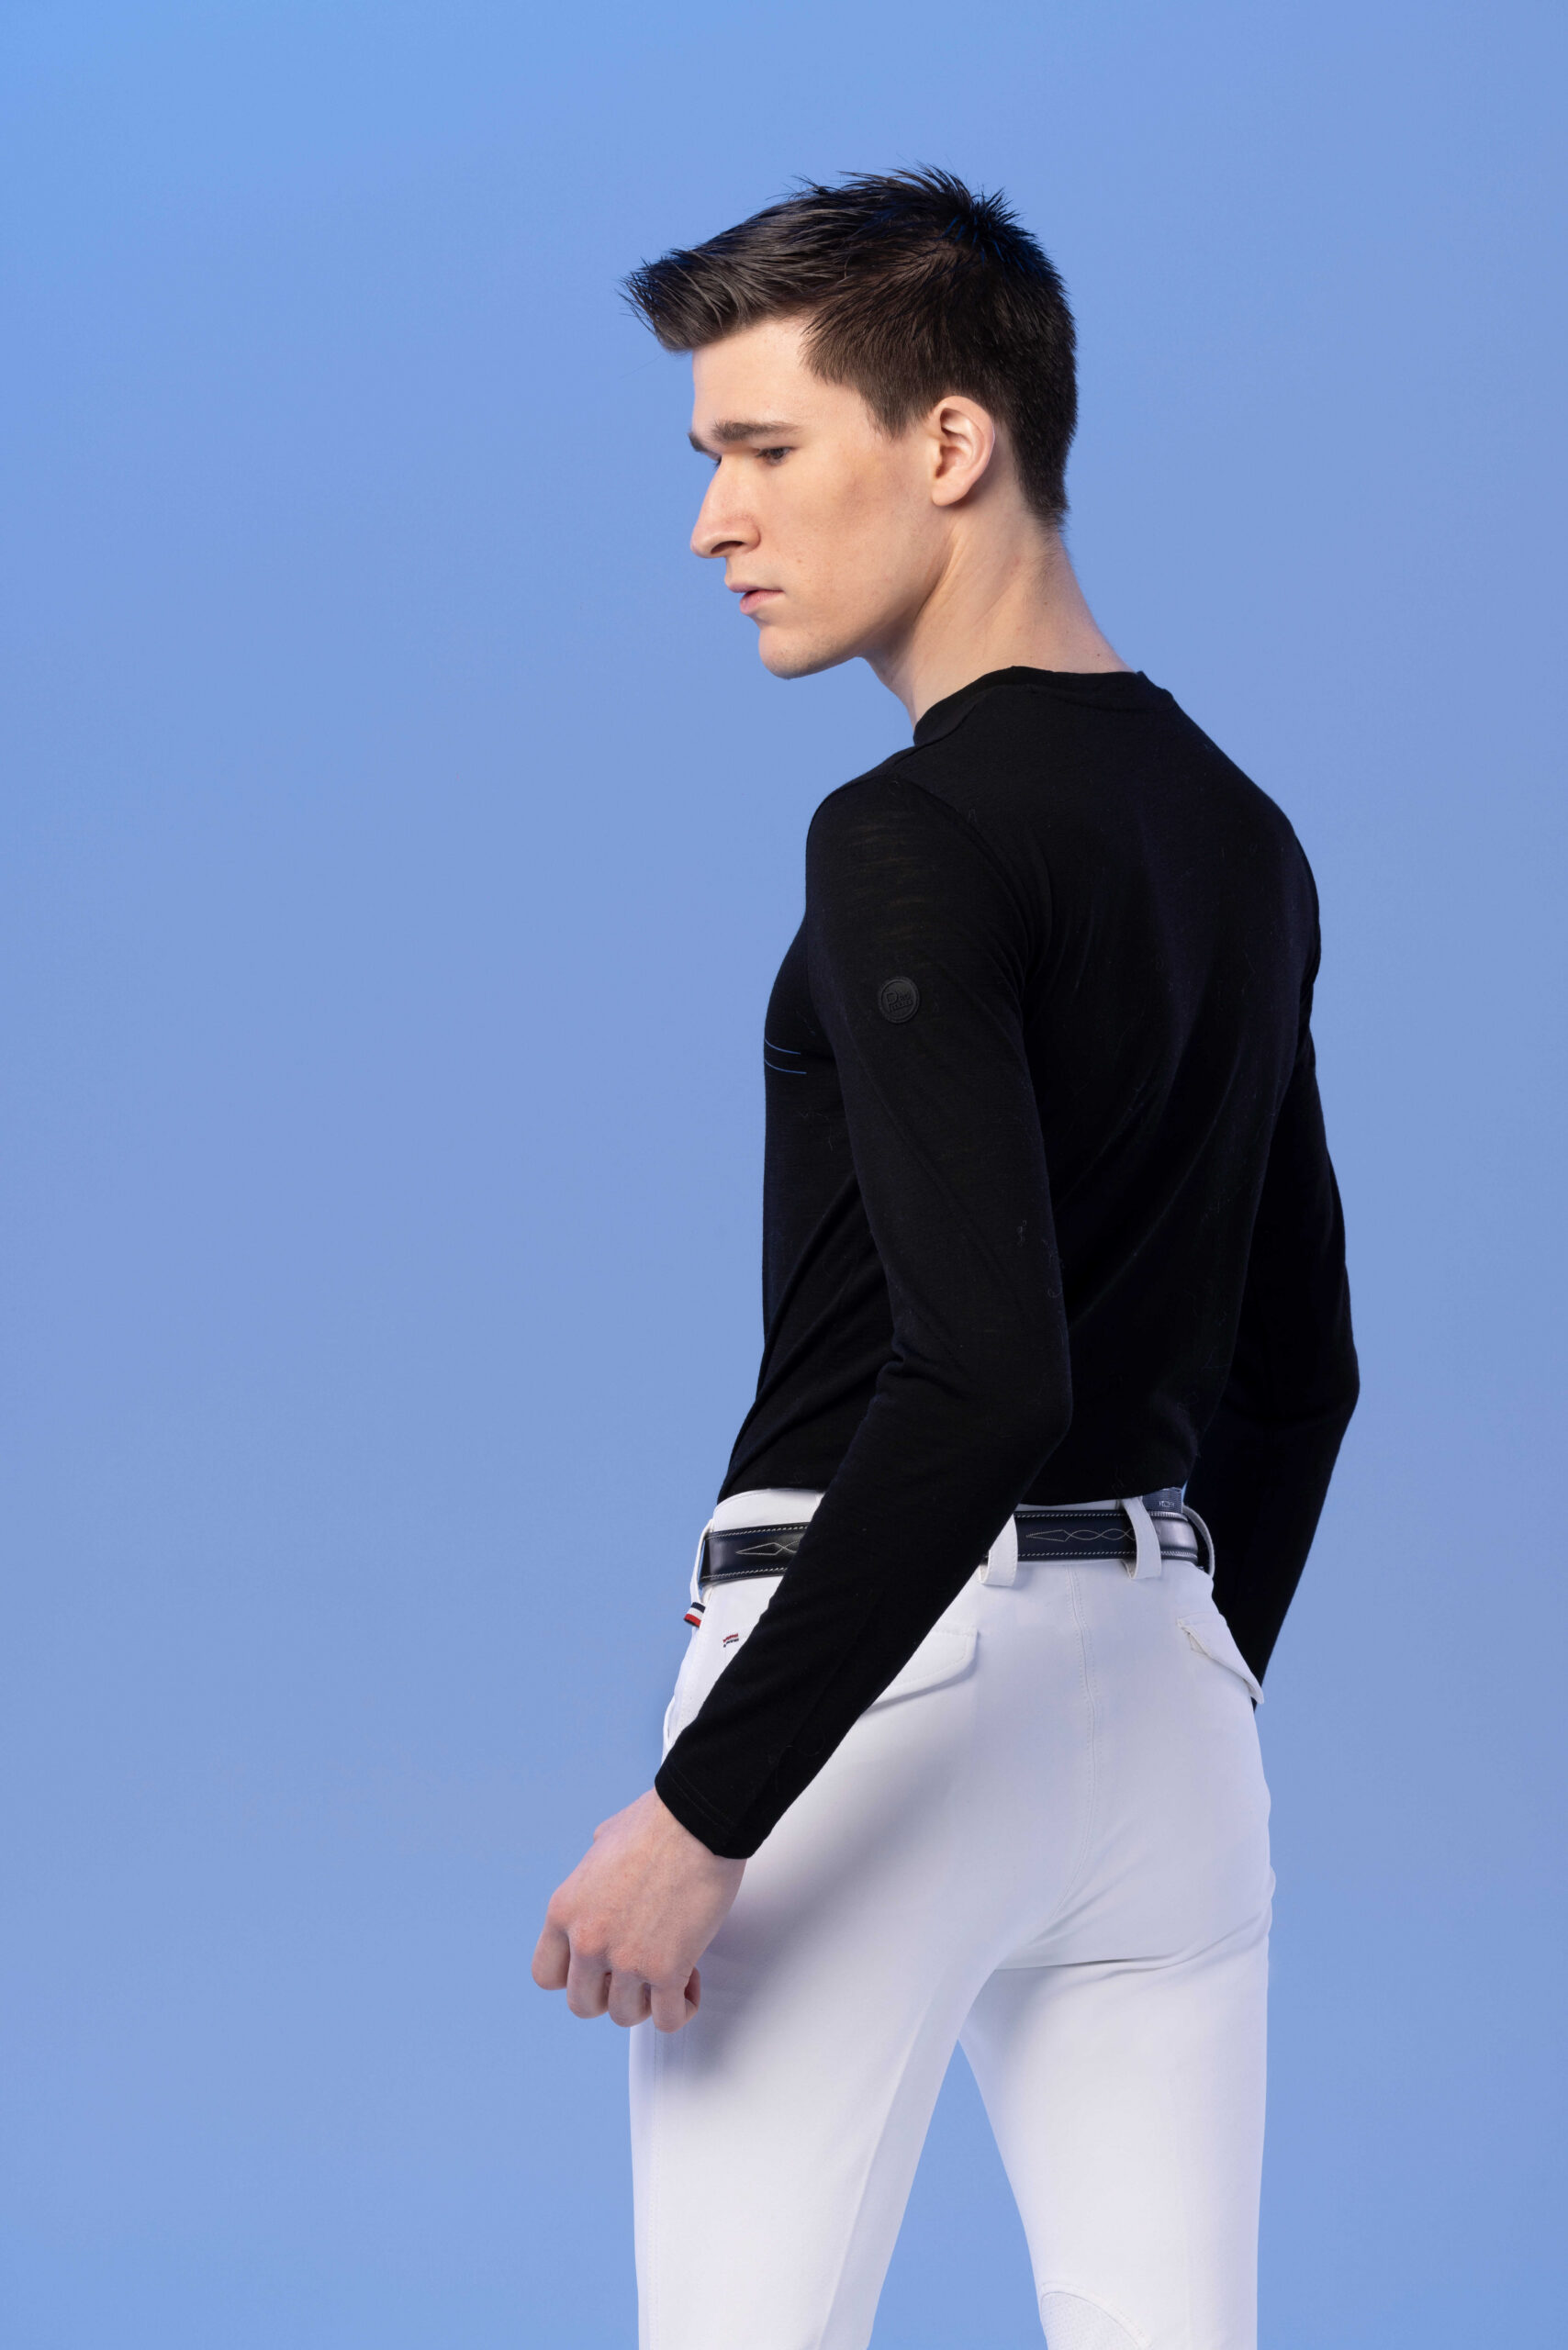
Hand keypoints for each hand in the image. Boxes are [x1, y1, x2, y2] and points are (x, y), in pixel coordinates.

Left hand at [532, 1789, 744, 2032]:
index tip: (595, 1971)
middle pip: (583, 2004)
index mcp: (565, 1910)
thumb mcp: (603, 1843)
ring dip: (648, 2001)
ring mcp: (626, 1960)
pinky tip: (689, 1985)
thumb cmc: (659, 1823)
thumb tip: (603, 1878)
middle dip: (611, 1994)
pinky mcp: (667, 1970)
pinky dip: (681, 2008)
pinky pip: (668, 2019)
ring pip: (625, 2016)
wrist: (697, 1821)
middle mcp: (588, 1941)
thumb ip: (594, 1877)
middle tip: (634, 1974)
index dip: (573, 1977)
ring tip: (666, 1975)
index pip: (546, 1975)